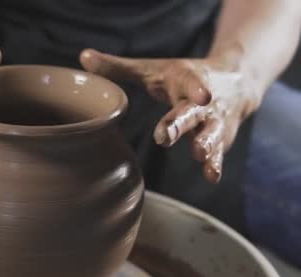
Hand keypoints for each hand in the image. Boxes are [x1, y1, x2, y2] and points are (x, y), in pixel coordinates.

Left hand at [80, 48, 260, 182]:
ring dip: (206, 144)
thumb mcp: (152, 69)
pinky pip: (218, 153)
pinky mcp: (219, 138)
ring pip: (211, 133)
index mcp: (186, 80)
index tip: (201, 95)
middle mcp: (203, 102)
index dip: (196, 89)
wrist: (235, 79)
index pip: (192, 83)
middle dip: (181, 124)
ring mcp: (214, 121)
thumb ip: (118, 67)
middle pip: (192, 113)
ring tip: (199, 155)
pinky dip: (215, 164)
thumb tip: (83, 58)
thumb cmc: (180, 76)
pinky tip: (212, 176)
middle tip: (167, 136)